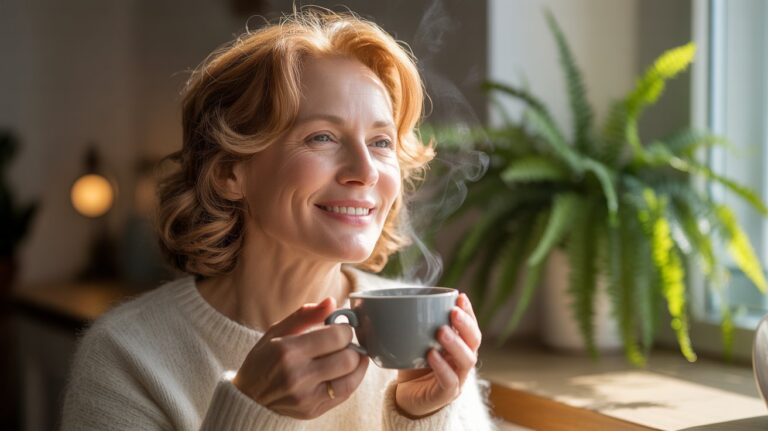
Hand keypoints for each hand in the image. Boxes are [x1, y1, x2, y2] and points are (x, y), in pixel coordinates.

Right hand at [232, 297, 368, 418]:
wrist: (248, 398)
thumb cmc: (263, 360)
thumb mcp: (277, 332)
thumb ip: (305, 315)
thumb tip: (332, 302)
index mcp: (288, 351)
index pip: (337, 336)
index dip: (345, 329)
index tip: (340, 327)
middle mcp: (298, 376)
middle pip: (348, 358)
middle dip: (352, 346)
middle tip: (345, 343)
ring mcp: (306, 397)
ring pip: (351, 379)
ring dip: (357, 364)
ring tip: (350, 356)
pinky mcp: (313, 410)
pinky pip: (345, 394)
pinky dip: (352, 379)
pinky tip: (346, 371)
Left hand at [394, 293, 481, 417]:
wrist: (405, 397)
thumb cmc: (412, 365)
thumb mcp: (412, 341)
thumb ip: (411, 323)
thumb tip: (389, 299)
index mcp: (459, 345)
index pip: (470, 327)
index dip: (468, 312)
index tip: (459, 296)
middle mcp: (462, 360)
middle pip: (474, 341)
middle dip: (465, 324)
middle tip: (453, 312)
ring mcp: (458, 378)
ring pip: (466, 360)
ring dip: (455, 344)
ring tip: (441, 331)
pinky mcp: (447, 394)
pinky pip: (450, 380)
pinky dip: (442, 367)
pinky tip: (432, 355)